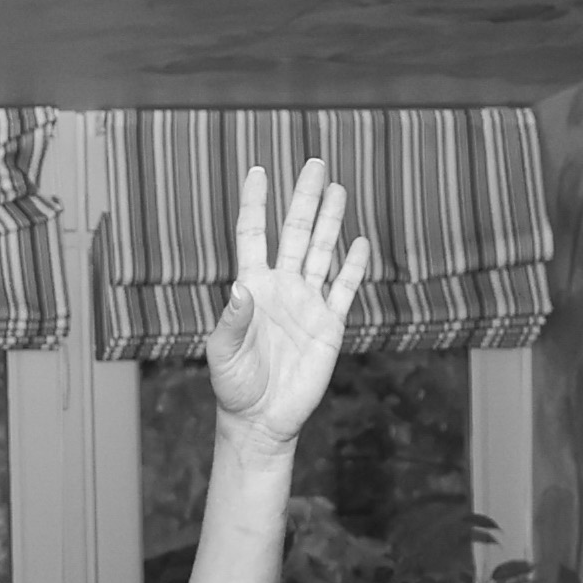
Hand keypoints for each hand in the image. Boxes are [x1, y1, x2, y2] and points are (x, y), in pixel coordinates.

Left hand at [200, 155, 373, 443]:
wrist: (262, 419)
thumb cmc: (234, 387)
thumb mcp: (223, 355)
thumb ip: (232, 321)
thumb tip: (239, 288)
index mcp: (252, 288)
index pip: (254, 235)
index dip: (256, 204)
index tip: (259, 171)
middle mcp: (281, 288)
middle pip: (296, 233)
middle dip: (305, 199)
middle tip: (315, 163)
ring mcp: (307, 304)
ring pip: (322, 253)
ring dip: (331, 222)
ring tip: (338, 188)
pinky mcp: (329, 325)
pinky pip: (344, 289)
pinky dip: (352, 267)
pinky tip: (359, 243)